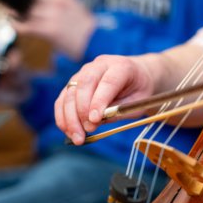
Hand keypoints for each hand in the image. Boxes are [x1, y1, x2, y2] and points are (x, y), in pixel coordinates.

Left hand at [10, 0, 95, 60]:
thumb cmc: (82, 23)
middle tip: (13, 0)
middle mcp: (54, 0)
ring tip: (12, 12)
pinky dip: (15, 25)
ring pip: (21, 8)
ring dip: (13, 11)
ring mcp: (50, 15)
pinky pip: (22, 26)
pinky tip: (15, 24)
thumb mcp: (70, 1)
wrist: (95, 40)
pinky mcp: (46, 30)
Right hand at [55, 44, 202, 145]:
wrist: (137, 76)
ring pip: (70, 92)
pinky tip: (68, 131)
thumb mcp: (138, 102)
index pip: (107, 82)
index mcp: (121, 66)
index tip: (94, 120)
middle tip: (85, 131)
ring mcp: (84, 72)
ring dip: (69, 116)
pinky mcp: (75, 82)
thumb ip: (119, 110)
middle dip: (82, 110)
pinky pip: (63, 98)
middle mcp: (99, 65)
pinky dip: (63, 115)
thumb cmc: (139, 90)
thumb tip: (95, 122)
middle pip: (84, 84)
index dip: (98, 101)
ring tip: (76, 137)